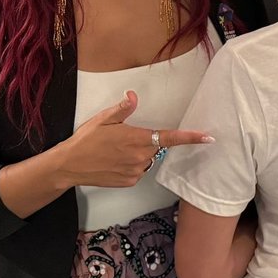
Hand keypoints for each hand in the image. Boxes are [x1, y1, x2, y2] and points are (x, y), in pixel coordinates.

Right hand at [56, 90, 213, 187]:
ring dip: (137, 154)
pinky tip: (113, 163)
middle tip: (121, 139)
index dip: (191, 137)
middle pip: (155, 148)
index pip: (170, 137)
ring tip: (114, 151)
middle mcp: (140, 157)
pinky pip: (137, 171)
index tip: (208, 137)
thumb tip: (134, 95)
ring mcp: (135, 172)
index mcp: (137, 138)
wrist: (69, 165)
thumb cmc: (86, 140)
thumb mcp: (103, 119)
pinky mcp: (129, 182)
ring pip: (146, 160)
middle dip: (145, 142)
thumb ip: (123, 108)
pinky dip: (130, 166)